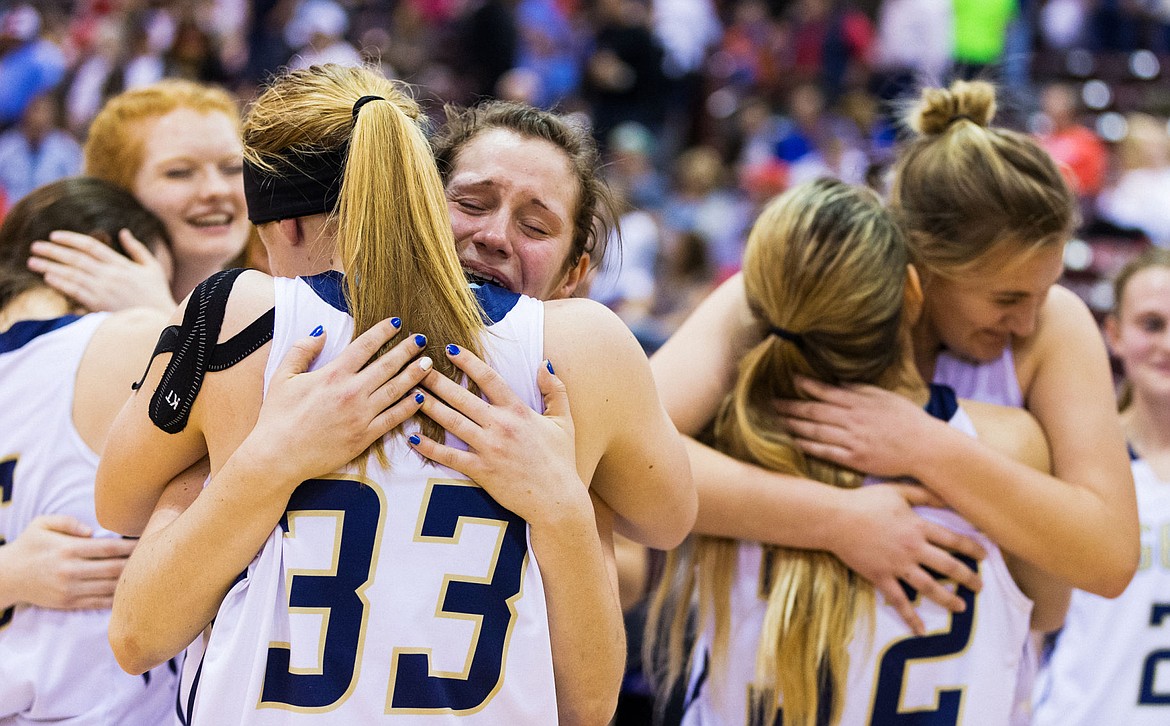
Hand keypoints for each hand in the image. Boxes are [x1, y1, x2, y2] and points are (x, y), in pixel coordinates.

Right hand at [0, 515, 135, 609]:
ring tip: (147, 575)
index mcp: (68, 549)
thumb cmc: (29, 546)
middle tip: (154, 558)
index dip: (131, 546)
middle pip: (114, 569)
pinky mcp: (68, 603)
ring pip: (110, 587)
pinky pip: (99, 603)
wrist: (6, 576)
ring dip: (130, 582)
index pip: (109, 548)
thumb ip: (68, 522)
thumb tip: (92, 531)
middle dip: (136, 563)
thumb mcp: (42, 524)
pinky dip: (116, 600)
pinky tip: (130, 594)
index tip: (147, 541)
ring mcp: (70, 589)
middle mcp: (71, 571)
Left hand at [27, 229, 174, 312]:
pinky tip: (48, 278)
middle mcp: (111, 275)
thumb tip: (124, 232)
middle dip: (53, 251)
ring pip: (72, 274)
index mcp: (122, 264)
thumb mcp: (153, 268)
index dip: (71, 239)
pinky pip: (76, 292)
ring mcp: (104, 290)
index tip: (54, 236)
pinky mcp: (100, 305)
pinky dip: (61, 284)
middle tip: (35, 246)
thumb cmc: (157, 294)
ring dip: (51, 266)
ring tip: (33, 262)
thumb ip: (137, 249)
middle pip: (77, 258)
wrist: (161, 321)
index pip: (92, 246)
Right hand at [242, 318, 430, 484]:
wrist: (277, 457)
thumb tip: (321, 332)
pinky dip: (409, 407)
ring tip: (429, 364)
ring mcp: (360, 416)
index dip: (383, 331)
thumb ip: (302, 350)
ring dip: (414, 375)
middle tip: (422, 339)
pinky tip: (421, 397)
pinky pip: (393, 419)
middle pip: (387, 365)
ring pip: (396, 390)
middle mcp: (351, 392)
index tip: (397, 322)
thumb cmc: (277, 417)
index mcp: (332, 374)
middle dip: (407, 350)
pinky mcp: (364, 437)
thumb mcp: (282, 377)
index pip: (364, 346)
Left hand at [410, 347, 586, 523]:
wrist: (557, 499)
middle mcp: (500, 426)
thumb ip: (554, 389)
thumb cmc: (560, 460)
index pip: (489, 379)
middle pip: (462, 397)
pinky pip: (450, 456)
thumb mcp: (563, 421)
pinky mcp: (481, 470)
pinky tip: (412, 438)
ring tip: (410, 393)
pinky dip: (430, 447)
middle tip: (417, 368)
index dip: (468, 361)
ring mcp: (488, 448)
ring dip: (429, 406)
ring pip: (452, 422)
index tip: (450, 349)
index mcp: (518, 411)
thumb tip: (544, 363)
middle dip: (437, 380)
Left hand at [775, 376, 942, 478]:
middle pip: (815, 411)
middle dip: (791, 406)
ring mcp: (852, 440)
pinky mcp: (854, 459)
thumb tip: (840, 383)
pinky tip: (794, 441)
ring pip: (816, 431)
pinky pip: (826, 451)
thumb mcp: (886, 397)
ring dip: (794, 425)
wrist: (924, 447)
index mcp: (860, 403)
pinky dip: (808, 446)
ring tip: (777, 420)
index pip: (827, 392)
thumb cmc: (908, 420)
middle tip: (771, 402)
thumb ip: (861, 390)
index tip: (791, 379)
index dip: (807, 385)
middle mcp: (852, 420)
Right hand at [830, 484, 984, 634]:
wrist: (835, 518)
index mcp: (918, 527)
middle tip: (980, 586)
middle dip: (967, 577)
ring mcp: (897, 565)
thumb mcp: (897, 491)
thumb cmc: (865, 501)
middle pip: (948, 566)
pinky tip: (921, 630)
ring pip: (929, 586)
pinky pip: (899, 601)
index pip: (953, 540)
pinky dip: (910, 616)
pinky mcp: (881, 577)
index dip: (972, 548)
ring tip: (961, 607)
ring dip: (947, 599)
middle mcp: (913, 549)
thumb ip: (924, 494)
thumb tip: (948, 496)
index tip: (985, 555)